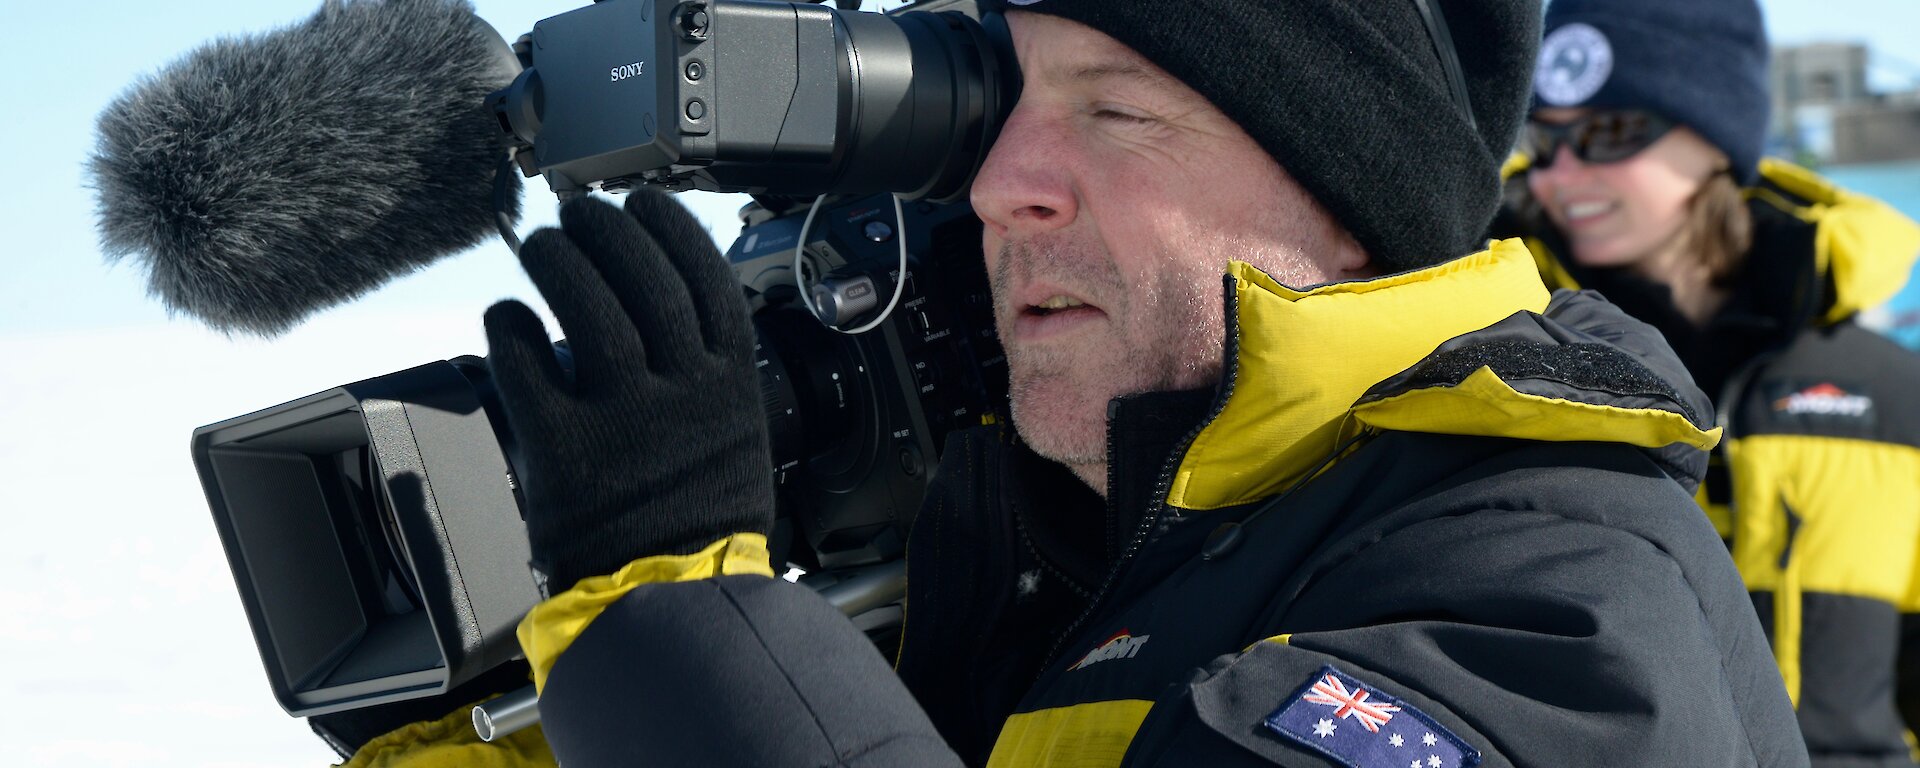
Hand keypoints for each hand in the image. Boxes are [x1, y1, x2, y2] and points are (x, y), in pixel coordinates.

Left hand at [484, 189, 774, 592]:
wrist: (668, 594)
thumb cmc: (697, 514)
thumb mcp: (733, 430)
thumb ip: (707, 368)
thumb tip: (663, 300)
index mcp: (731, 383)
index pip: (703, 274)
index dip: (668, 227)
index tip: (643, 203)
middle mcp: (682, 391)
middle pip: (641, 276)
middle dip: (605, 230)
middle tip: (579, 216)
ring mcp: (622, 416)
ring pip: (583, 304)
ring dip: (557, 262)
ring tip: (543, 249)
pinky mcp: (562, 446)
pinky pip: (524, 362)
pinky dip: (511, 327)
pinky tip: (508, 315)